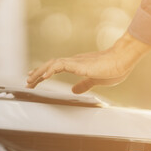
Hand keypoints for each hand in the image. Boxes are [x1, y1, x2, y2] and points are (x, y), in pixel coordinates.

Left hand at [26, 32, 150, 92]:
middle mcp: (73, 62)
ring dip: (39, 72)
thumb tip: (74, 90)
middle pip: (50, 65)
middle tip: (27, 82)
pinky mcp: (79, 64)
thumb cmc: (113, 68)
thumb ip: (84, 84)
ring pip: (52, 64)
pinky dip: (50, 70)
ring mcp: (75, 62)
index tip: (35, 78)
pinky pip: (60, 65)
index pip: (56, 67)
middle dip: (37, 74)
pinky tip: (43, 77)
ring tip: (30, 80)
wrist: (123, 60)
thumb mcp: (95, 80)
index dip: (44, 72)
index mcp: (77, 65)